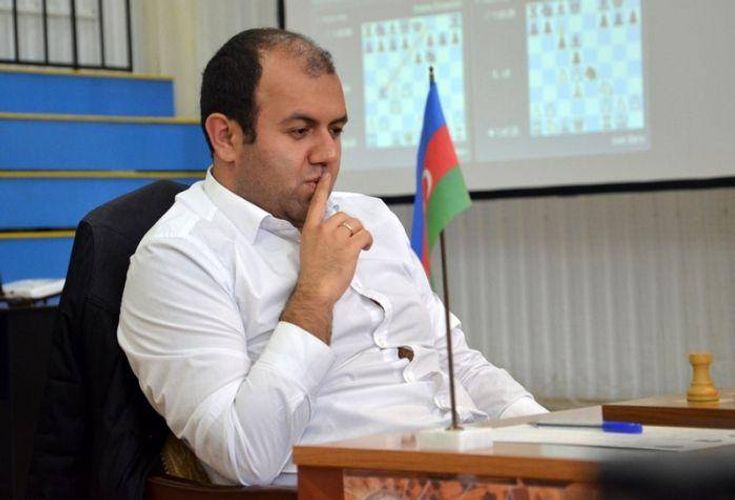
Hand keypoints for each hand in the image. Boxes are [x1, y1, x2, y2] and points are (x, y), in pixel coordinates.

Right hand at [281, 173, 372, 342]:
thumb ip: (319, 236)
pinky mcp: (349, 247)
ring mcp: (336, 237)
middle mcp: (323, 229)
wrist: (315, 290)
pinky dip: (368, 241)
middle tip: (351, 241)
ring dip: (360, 234)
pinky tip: (364, 249)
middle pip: (344, 216)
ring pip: (356, 225)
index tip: (326, 175)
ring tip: (358, 247)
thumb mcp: (309, 248)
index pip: (317, 203)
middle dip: (351, 227)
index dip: (323, 188)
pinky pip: (364, 235)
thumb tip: (334, 231)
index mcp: (310, 229)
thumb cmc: (313, 273)